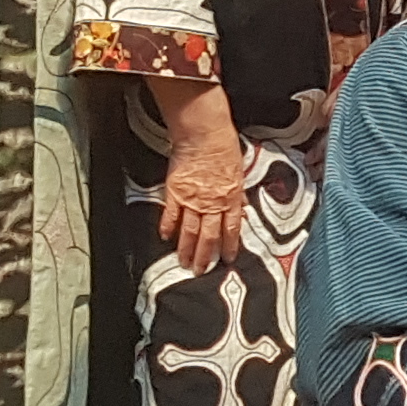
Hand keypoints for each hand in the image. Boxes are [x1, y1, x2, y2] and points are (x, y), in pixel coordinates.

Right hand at [158, 126, 243, 273]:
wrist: (203, 135)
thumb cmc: (224, 147)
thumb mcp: (239, 172)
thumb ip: (238, 193)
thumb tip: (241, 207)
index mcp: (231, 199)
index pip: (231, 229)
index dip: (229, 246)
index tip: (227, 260)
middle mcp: (212, 204)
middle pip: (208, 236)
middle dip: (204, 256)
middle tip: (200, 271)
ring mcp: (192, 200)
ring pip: (189, 231)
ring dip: (186, 249)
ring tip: (183, 263)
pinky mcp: (175, 192)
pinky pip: (171, 215)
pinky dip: (167, 227)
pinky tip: (165, 238)